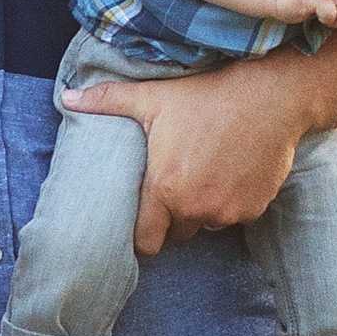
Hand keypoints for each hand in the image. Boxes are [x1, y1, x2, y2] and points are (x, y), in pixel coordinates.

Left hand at [59, 56, 310, 253]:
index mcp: (164, 189)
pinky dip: (232, 201)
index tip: (145, 220)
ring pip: (207, 223)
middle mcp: (195, 208)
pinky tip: (232, 170)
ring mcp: (227, 211)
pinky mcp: (254, 209)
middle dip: (174, 215)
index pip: (146, 241)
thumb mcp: (153, 97)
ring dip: (204, 208)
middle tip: (178, 182)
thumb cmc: (207, 95)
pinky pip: (235, 216)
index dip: (143, 234)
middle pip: (177, 232)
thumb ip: (107, 102)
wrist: (270, 94)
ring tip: (206, 171)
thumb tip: (66, 97)